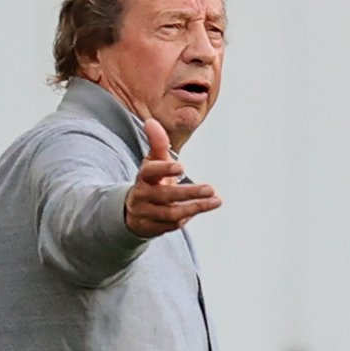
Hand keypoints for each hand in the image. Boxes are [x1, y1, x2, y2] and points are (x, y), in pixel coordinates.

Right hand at [125, 119, 221, 237]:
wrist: (133, 211)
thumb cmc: (151, 180)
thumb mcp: (153, 162)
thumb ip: (157, 143)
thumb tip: (151, 121)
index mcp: (143, 176)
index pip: (150, 172)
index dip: (164, 169)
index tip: (181, 167)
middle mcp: (143, 195)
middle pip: (165, 195)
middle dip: (188, 193)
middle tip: (211, 188)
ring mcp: (147, 213)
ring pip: (170, 214)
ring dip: (194, 207)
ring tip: (216, 200)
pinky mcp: (153, 228)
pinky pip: (172, 225)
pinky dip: (187, 217)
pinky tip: (203, 207)